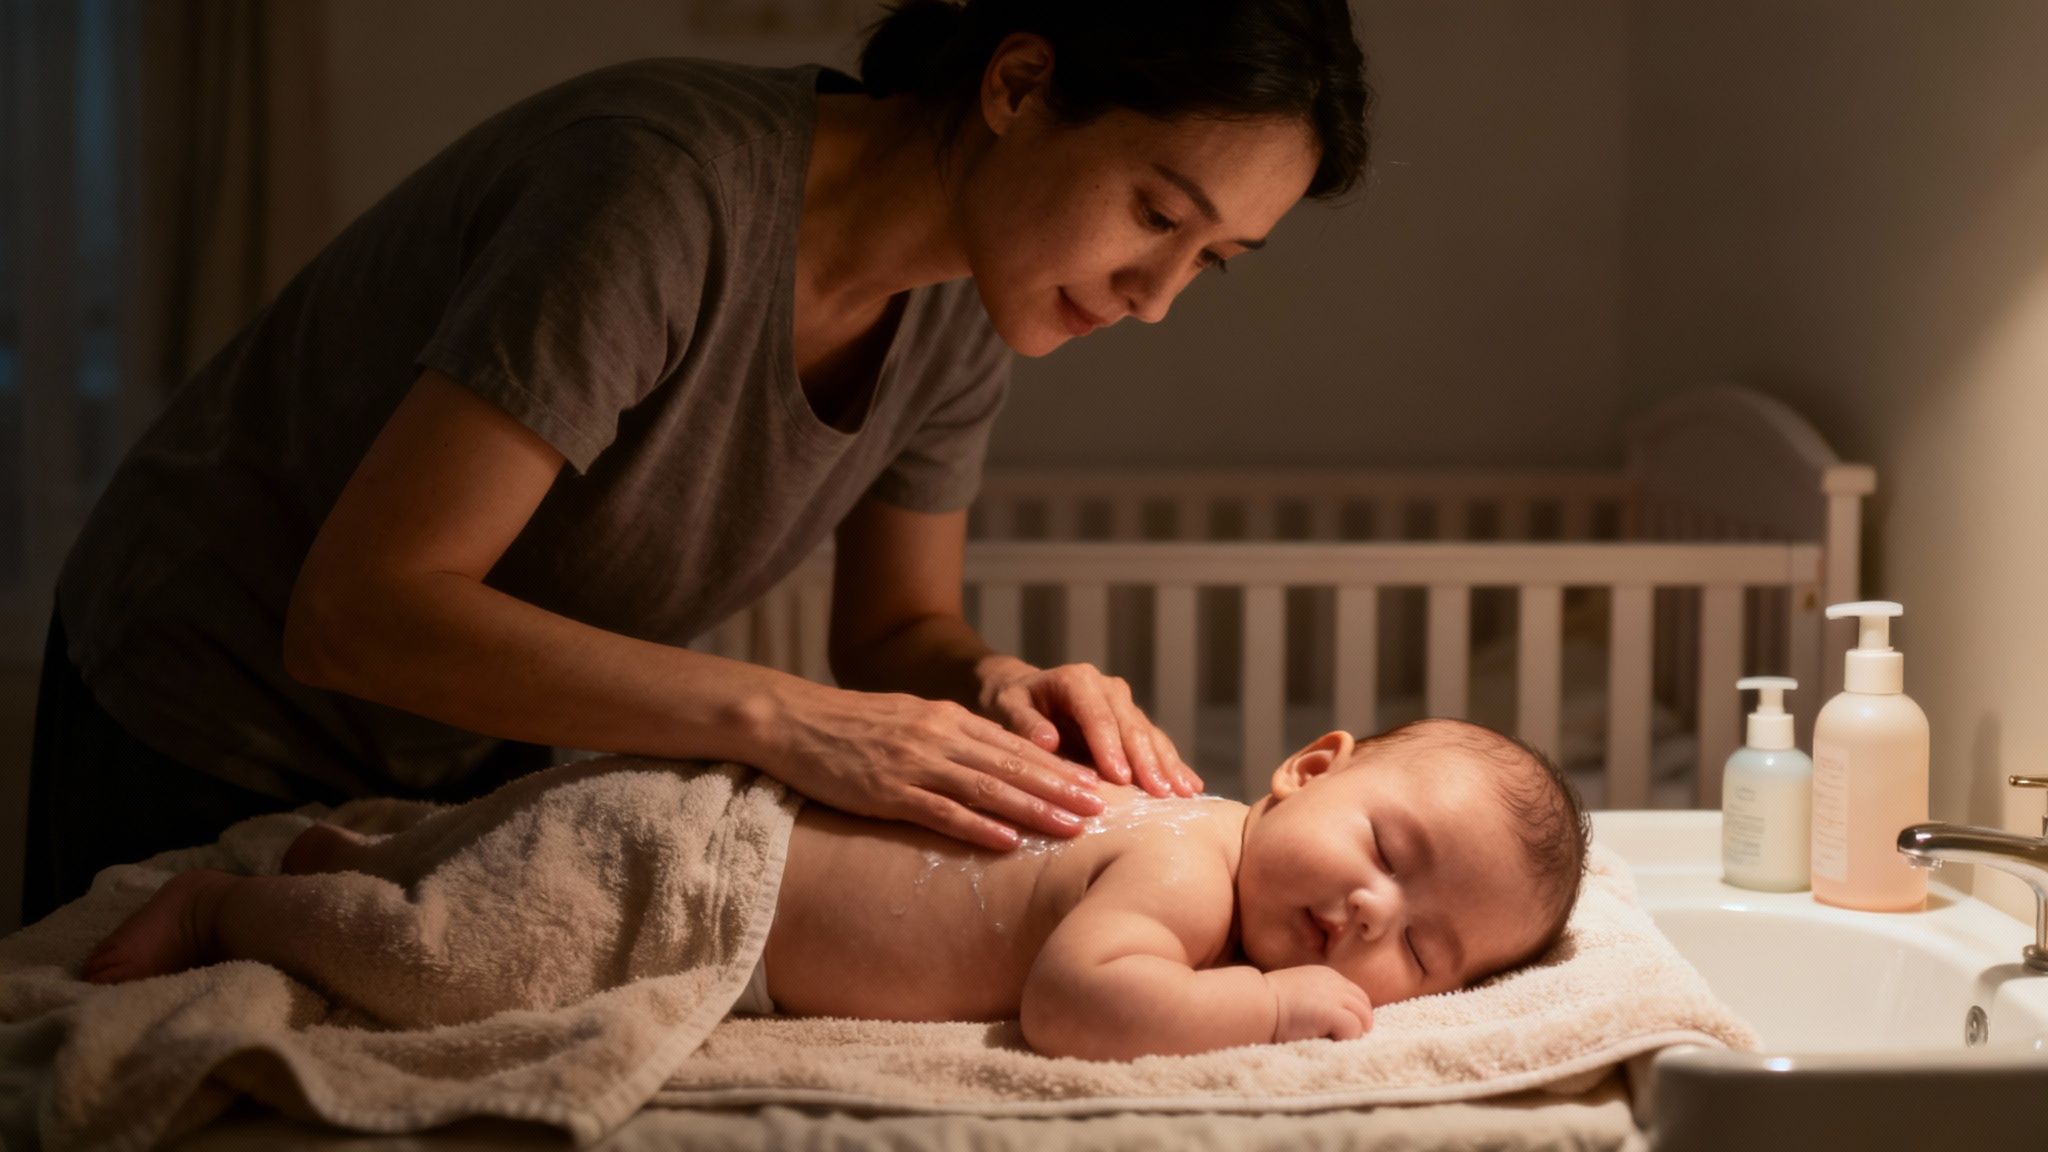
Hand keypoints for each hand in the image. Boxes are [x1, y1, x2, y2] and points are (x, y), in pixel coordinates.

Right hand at [761, 681, 1108, 850]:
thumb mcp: (908, 722)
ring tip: (1071, 827)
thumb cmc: (849, 727)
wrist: (791, 720)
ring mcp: (914, 763)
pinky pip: (940, 811)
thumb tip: (988, 769)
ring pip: (987, 787)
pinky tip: (1008, 841)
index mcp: (947, 719)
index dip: (1059, 766)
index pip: (1015, 746)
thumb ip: (948, 741)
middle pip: (1012, 765)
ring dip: (1034, 808)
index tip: (1096, 784)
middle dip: (1062, 788)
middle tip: (1104, 809)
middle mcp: (939, 737)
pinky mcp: (886, 790)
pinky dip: (978, 826)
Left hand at [977, 658, 1203, 796]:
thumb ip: (1024, 723)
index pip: (1099, 717)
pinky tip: (1191, 787)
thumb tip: (1047, 741)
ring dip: (1167, 765)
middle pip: (1131, 727)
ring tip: (1183, 794)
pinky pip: (1156, 743)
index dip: (1111, 747)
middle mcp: (1107, 688)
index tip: (1121, 778)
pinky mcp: (1132, 722)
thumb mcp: (1005, 707)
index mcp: (1078, 680)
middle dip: (1147, 761)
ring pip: (1149, 735)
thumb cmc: (1010, 702)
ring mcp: (1124, 704)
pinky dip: (1173, 764)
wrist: (1024, 692)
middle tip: (1161, 794)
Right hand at [1266, 965, 1374, 1042]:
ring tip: (1331, 1043)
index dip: (1352, 1015)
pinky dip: (1345, 1040)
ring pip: (1363, 1019)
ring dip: (1351, 1035)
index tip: (1339, 1030)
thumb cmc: (1266, 1005)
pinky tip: (1325, 1042)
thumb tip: (1329, 1021)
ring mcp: (1335, 995)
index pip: (1355, 996)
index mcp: (1326, 976)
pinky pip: (1354, 1030)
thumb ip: (1316, 1000)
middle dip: (1358, 1026)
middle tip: (1338, 1040)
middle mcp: (1334, 982)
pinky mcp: (1332, 1012)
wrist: (1254, 1004)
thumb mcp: (1297, 994)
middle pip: (1364, 1006)